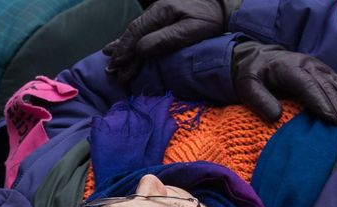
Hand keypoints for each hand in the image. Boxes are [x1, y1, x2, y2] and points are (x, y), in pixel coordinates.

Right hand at [104, 0, 240, 80]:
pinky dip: (134, 40)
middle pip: (133, 33)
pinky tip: (128, 46)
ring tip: (112, 60)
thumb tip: (141, 50)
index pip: (136, 33)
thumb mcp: (192, 30)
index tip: (117, 66)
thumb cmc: (211, 19)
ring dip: (124, 47)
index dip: (125, 51)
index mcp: (160, 13)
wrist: (225, 5)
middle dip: (121, 52)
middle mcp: (156, 11)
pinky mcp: (166, 17)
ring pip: (137, 31)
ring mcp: (160, 13)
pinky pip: (145, 29)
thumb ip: (166, 40)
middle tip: (112, 70)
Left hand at [232, 42, 336, 126]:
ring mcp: (318, 66)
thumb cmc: (253, 75)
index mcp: (289, 67)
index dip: (322, 103)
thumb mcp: (247, 86)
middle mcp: (308, 65)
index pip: (308, 86)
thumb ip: (259, 100)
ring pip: (336, 84)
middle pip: (326, 86)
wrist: (259, 58)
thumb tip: (276, 116)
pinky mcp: (324, 71)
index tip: (333, 120)